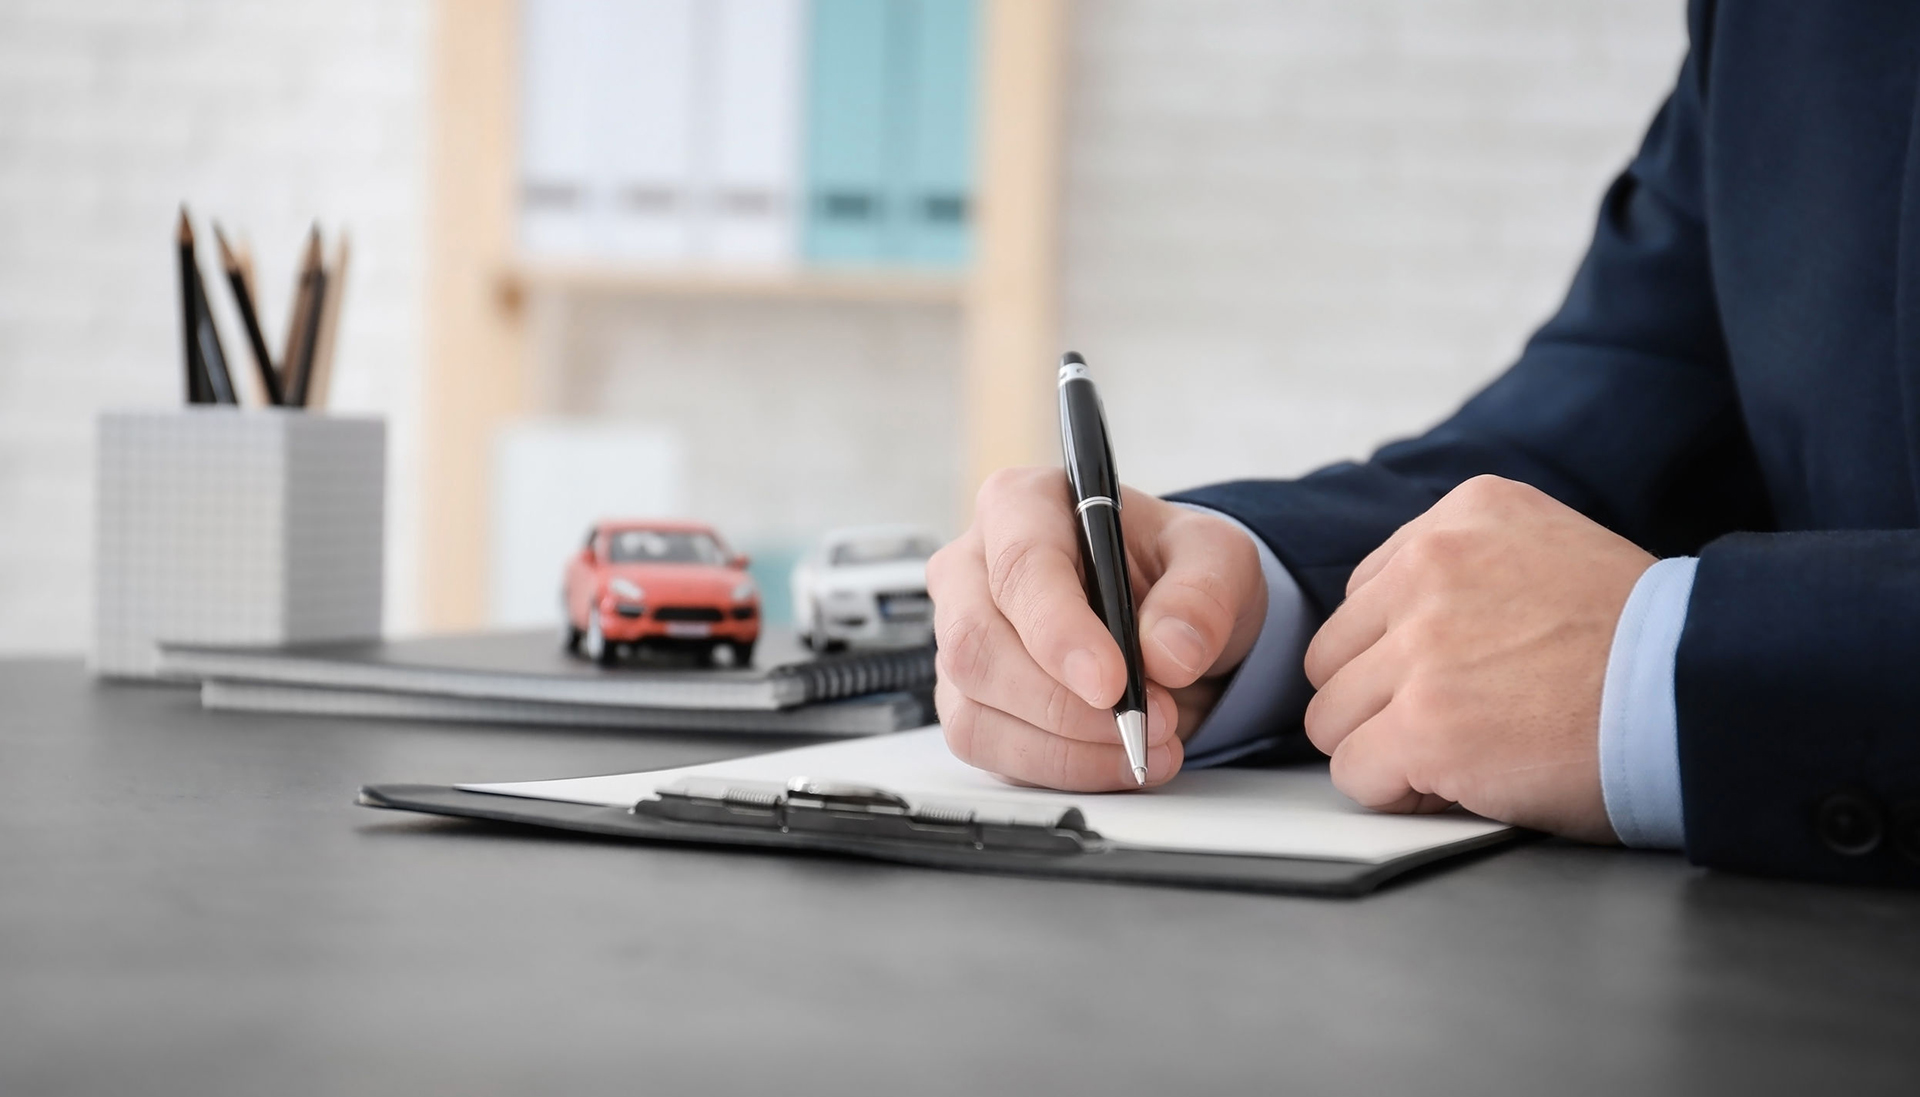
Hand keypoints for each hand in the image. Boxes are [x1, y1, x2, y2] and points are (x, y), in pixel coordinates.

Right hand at [928, 467, 1267, 790]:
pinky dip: (1056, 767)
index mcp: (1023, 505)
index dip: (1059, 632)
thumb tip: (1168, 651)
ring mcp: (961, 637)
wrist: (1165, 619)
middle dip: (1065, 704)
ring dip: (1067, 746)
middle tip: (1147, 721)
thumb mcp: (1217, 559)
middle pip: (978, 645)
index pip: (1020, 567)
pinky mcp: (967, 699)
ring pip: (975, 708)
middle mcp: (972, 568)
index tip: (1112, 682)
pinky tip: (1113, 760)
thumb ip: (1202, 595)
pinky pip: (987, 748)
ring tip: (1147, 742)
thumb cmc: (1171, 571)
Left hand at [1302, 475, 1654, 841]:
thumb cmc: (1645, 648)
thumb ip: (1467, 572)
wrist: (1711, 693)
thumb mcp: (1549, 553)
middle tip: (1462, 723)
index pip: (1366, 597)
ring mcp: (1422, 644)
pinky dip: (1398, 793)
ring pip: (1332, 718)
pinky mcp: (1425, 722)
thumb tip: (1389, 630)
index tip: (1463, 677)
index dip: (1403, 655)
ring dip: (1388, 748)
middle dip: (1383, 701)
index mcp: (1464, 513)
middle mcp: (1432, 564)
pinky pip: (1354, 771)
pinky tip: (1464, 784)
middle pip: (1335, 657)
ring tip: (1470, 752)